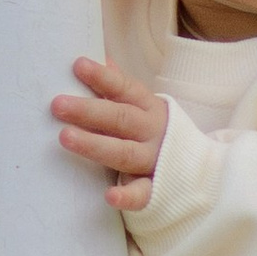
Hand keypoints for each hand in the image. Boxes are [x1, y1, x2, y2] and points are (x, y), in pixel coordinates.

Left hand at [52, 54, 169, 212]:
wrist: (199, 169)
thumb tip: (100, 59)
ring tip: (65, 137)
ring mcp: (155, 161)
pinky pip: (143, 194)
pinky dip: (128, 196)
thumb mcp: (143, 106)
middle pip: (120, 118)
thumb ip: (120, 86)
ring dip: (95, 146)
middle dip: (88, 111)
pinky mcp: (157, 190)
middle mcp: (152, 132)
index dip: (102, 78)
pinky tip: (109, 196)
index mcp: (148, 107)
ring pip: (125, 152)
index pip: (124, 89)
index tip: (77, 65)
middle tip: (57, 104)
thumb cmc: (155, 131)